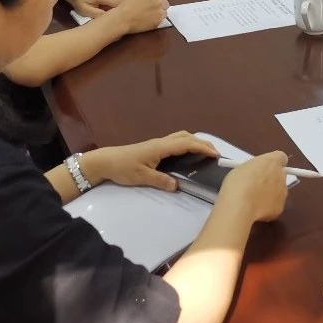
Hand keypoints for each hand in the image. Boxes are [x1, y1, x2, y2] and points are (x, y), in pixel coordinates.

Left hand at [64, 0, 126, 16]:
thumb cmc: (79, 2)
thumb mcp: (86, 12)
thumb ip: (99, 15)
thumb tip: (112, 19)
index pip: (119, 3)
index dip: (123, 12)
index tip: (124, 20)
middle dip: (125, 9)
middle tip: (122, 18)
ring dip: (123, 6)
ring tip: (116, 13)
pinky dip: (119, 3)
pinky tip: (113, 8)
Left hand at [83, 131, 219, 191]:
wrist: (106, 161)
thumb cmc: (123, 168)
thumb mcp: (141, 177)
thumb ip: (160, 180)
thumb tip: (177, 186)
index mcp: (161, 147)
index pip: (187, 144)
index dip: (203, 148)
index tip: (216, 155)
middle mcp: (162, 142)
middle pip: (187, 136)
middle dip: (202, 143)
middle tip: (214, 154)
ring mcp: (158, 143)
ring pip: (181, 137)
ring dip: (195, 142)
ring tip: (204, 153)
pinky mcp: (154, 147)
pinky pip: (175, 141)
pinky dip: (186, 144)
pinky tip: (187, 155)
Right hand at [109, 0, 170, 33]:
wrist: (123, 18)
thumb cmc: (127, 6)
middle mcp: (160, 3)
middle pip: (166, 3)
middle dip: (160, 5)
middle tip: (151, 8)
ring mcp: (160, 13)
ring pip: (164, 13)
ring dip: (159, 13)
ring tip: (148, 14)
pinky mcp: (158, 23)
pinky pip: (160, 20)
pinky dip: (156, 20)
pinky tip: (147, 19)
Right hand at [220, 151, 289, 223]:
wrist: (240, 207)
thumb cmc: (238, 183)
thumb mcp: (242, 167)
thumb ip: (254, 168)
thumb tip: (254, 172)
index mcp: (273, 161)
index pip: (280, 157)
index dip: (272, 163)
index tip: (262, 168)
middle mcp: (281, 175)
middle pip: (280, 175)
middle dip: (271, 179)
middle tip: (255, 184)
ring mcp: (283, 193)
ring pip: (279, 191)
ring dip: (270, 193)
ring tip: (253, 199)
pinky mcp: (280, 208)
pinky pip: (275, 205)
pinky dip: (267, 207)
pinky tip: (255, 209)